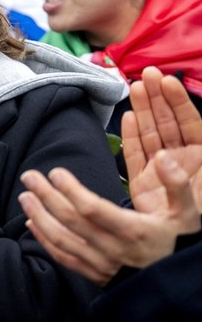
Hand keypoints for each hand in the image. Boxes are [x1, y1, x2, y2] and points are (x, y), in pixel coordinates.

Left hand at [19, 153, 200, 285]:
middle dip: (46, 196)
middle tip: (28, 176)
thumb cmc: (179, 244)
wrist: (180, 287)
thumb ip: (176, 184)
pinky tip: (31, 224)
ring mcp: (101, 264)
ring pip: (61, 240)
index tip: (55, 172)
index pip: (93, 209)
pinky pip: (64, 258)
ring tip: (24, 197)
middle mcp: (113, 249)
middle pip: (71, 221)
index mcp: (133, 231)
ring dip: (39, 217)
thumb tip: (165, 158)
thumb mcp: (186, 214)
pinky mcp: (94, 274)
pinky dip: (44, 241)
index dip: (71, 190)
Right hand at [124, 67, 201, 214]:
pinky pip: (136, 154)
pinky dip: (131, 136)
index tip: (166, 81)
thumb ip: (188, 169)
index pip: (191, 123)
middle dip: (157, 98)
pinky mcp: (142, 183)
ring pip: (150, 133)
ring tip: (135, 86)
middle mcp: (181, 160)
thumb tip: (167, 157)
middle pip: (168, 123)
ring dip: (142, 110)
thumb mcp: (201, 189)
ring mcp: (160, 170)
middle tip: (146, 74)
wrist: (179, 248)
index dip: (178, 102)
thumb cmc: (197, 219)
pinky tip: (127, 117)